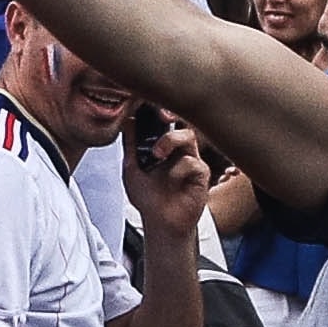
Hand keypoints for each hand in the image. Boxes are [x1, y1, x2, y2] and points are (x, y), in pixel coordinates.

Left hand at [124, 111, 210, 234]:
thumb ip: (130, 145)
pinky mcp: (201, 176)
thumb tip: (126, 120)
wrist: (159, 222)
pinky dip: (178, 169)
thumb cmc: (147, 196)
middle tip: (159, 117)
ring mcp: (191, 161)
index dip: (158, 109)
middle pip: (179, 120)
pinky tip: (171, 180)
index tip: (145, 104)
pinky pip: (193, 163)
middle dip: (169, 114)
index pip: (164, 120)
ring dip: (170, 141)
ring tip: (156, 155)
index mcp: (162, 145)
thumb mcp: (131, 167)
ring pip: (188, 136)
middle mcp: (178, 150)